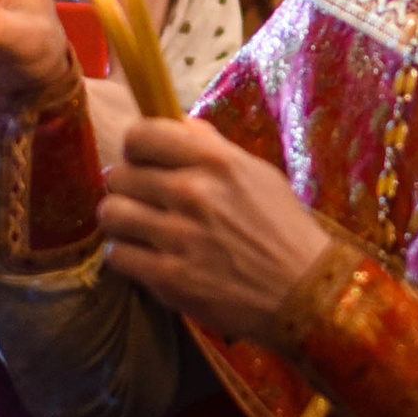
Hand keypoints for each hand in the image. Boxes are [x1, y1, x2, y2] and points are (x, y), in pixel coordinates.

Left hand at [97, 120, 332, 341]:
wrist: (306, 293)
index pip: (141, 135)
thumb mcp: (258, 174)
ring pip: (111, 213)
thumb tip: (177, 124)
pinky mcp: (170, 277)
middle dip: (126, 186)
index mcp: (216, 160)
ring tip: (136, 228)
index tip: (141, 160)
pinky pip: (117, 255)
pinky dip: (125, 255)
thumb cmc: (284, 230)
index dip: (134, 148)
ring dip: (120, 221)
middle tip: (141, 200)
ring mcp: (179, 236)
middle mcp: (193, 192)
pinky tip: (144, 256)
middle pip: (119, 174)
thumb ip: (214, 147)